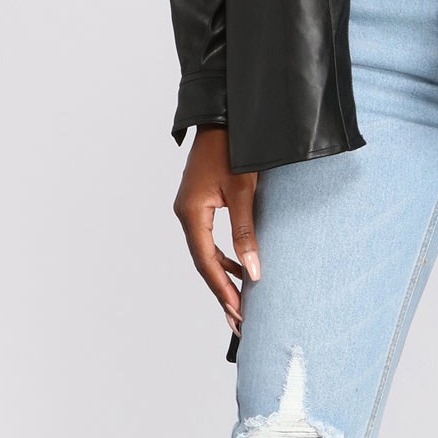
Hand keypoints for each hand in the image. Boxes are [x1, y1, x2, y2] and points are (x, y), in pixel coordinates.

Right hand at [175, 127, 259, 332]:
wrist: (224, 116)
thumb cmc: (234, 150)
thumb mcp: (244, 192)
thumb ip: (246, 232)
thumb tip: (253, 271)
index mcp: (190, 213)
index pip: (205, 262)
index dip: (222, 289)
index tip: (237, 313)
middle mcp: (185, 213)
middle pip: (202, 262)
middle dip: (221, 290)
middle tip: (238, 320)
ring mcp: (189, 208)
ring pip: (205, 252)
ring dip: (222, 276)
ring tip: (239, 302)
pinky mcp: (198, 202)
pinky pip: (208, 238)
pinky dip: (222, 256)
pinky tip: (238, 267)